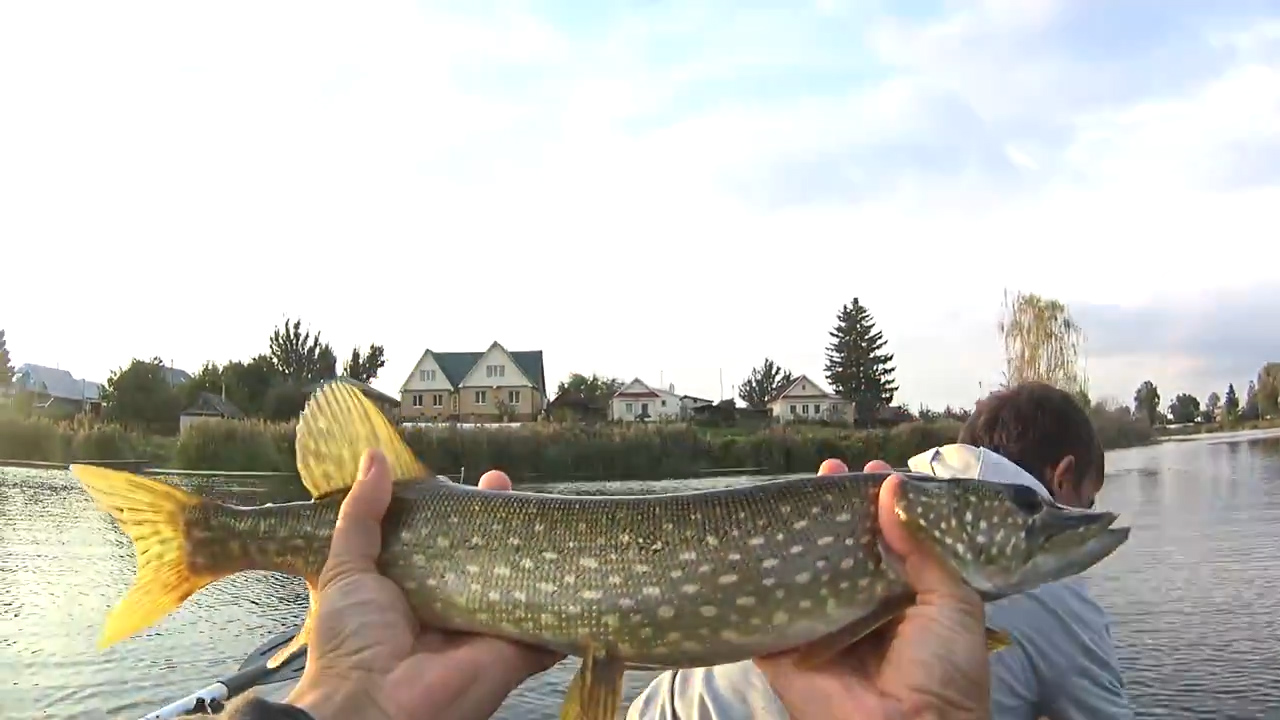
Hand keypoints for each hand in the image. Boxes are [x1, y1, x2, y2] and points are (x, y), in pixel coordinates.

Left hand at [286, 451, 559, 719]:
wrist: (375, 707)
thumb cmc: (353, 641)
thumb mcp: (347, 568)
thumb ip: (362, 515)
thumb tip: (374, 456)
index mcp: (416, 590)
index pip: (448, 541)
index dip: (465, 511)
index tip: (480, 482)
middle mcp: (454, 608)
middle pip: (489, 558)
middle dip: (504, 524)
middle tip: (512, 490)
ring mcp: (488, 631)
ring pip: (522, 585)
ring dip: (537, 555)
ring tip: (546, 514)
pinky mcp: (516, 652)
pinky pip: (548, 626)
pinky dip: (565, 605)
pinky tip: (579, 568)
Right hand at [753, 458, 989, 719]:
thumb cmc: (944, 672)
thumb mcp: (953, 602)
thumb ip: (923, 547)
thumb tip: (892, 488)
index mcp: (905, 600)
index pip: (889, 542)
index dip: (880, 507)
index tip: (872, 471)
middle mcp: (862, 609)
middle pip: (841, 550)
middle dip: (833, 511)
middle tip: (827, 471)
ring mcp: (821, 627)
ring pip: (801, 571)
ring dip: (794, 533)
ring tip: (793, 491)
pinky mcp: (784, 648)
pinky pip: (765, 609)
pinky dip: (754, 578)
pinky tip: (749, 537)